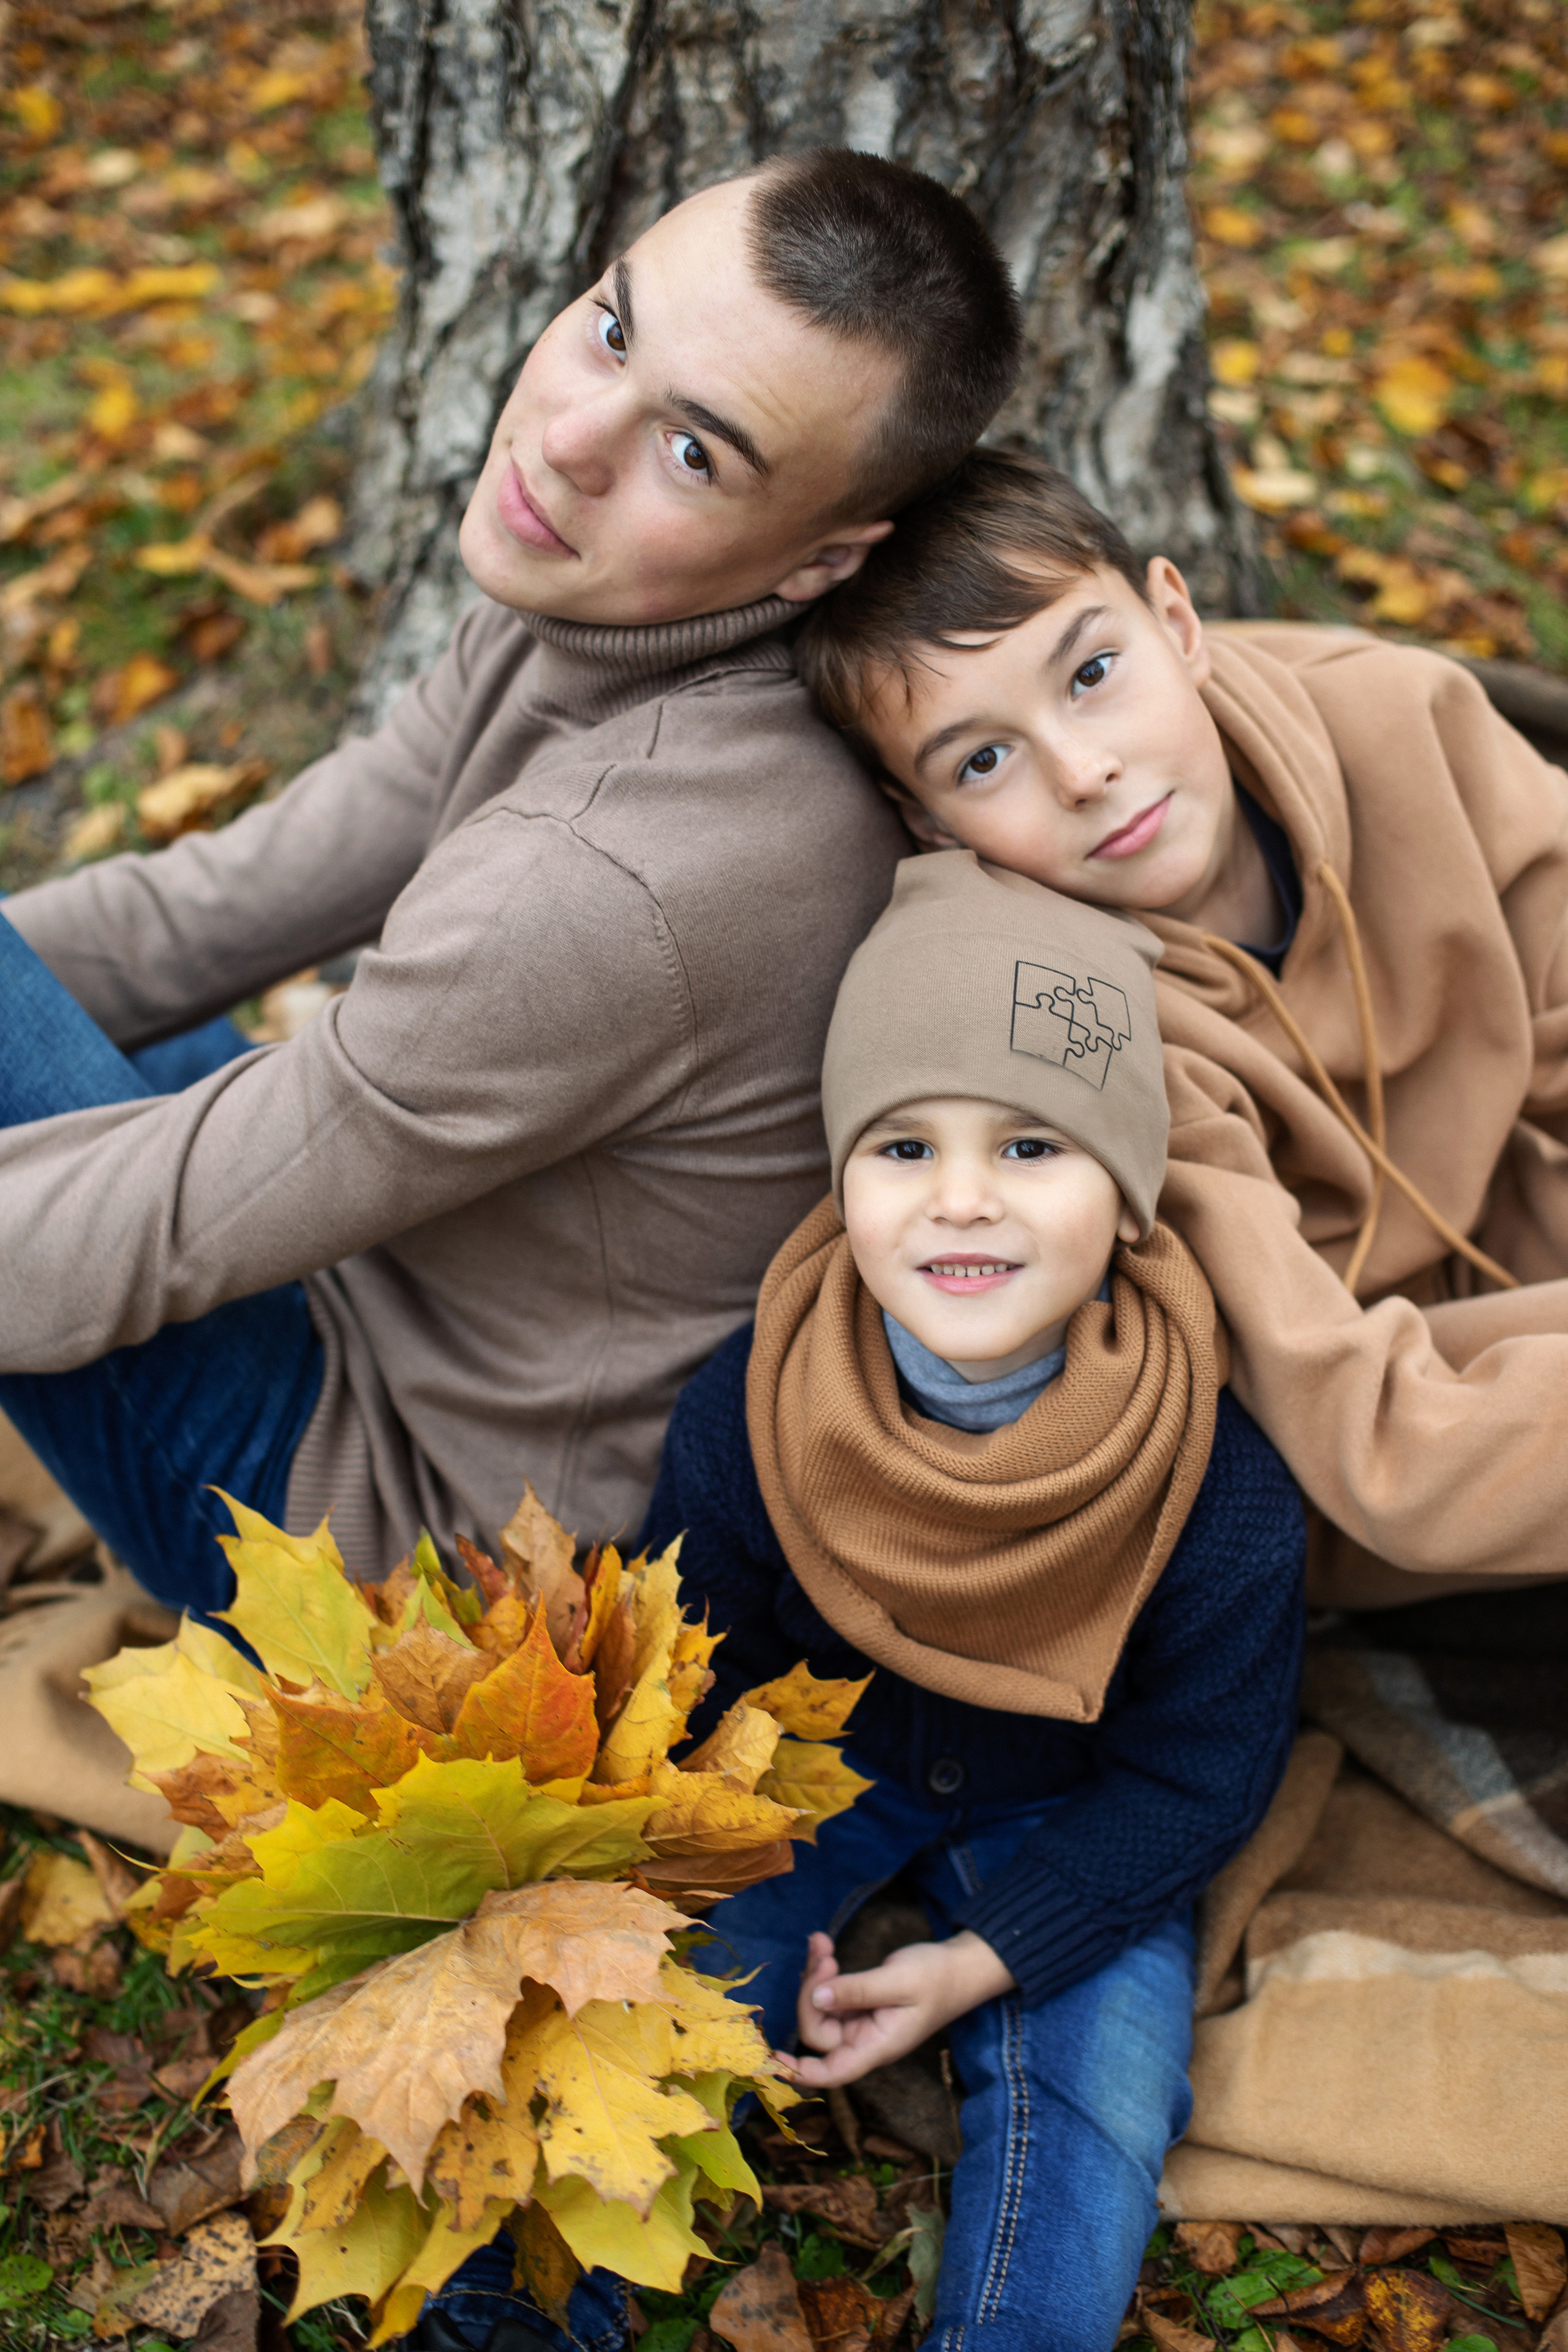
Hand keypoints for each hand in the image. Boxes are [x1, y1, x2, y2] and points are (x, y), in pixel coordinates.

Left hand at [779, 1928, 1014, 2089]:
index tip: (773, 2060)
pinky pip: (829, 1991)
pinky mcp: (858, 2002)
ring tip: (823, 1942)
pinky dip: (822, 1968)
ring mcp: (859, 2021)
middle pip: (818, 2030)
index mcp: (877, 2047)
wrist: (959, 1966)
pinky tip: (823, 1944)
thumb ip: (857, 1991)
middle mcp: (864, 2039)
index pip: (833, 2072)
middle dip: (811, 1991)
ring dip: (815, 1974)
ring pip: (819, 2007)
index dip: (802, 2073)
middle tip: (825, 1953)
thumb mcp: (897, 1981)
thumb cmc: (936, 1978)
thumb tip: (817, 1998)